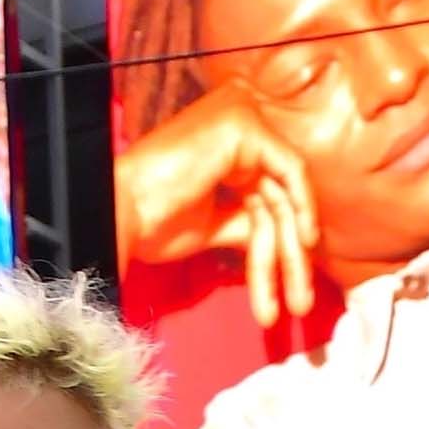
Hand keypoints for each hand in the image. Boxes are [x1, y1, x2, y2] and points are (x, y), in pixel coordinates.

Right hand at [115, 85, 317, 327]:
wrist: (124, 213)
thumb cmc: (155, 222)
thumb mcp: (214, 226)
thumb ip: (249, 223)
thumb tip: (288, 240)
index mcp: (224, 149)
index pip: (266, 197)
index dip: (282, 246)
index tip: (291, 291)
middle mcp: (234, 129)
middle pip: (277, 200)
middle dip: (291, 256)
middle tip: (299, 305)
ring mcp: (239, 122)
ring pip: (284, 194)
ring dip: (292, 252)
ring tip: (295, 301)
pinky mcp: (244, 126)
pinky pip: (290, 170)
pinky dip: (302, 206)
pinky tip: (304, 243)